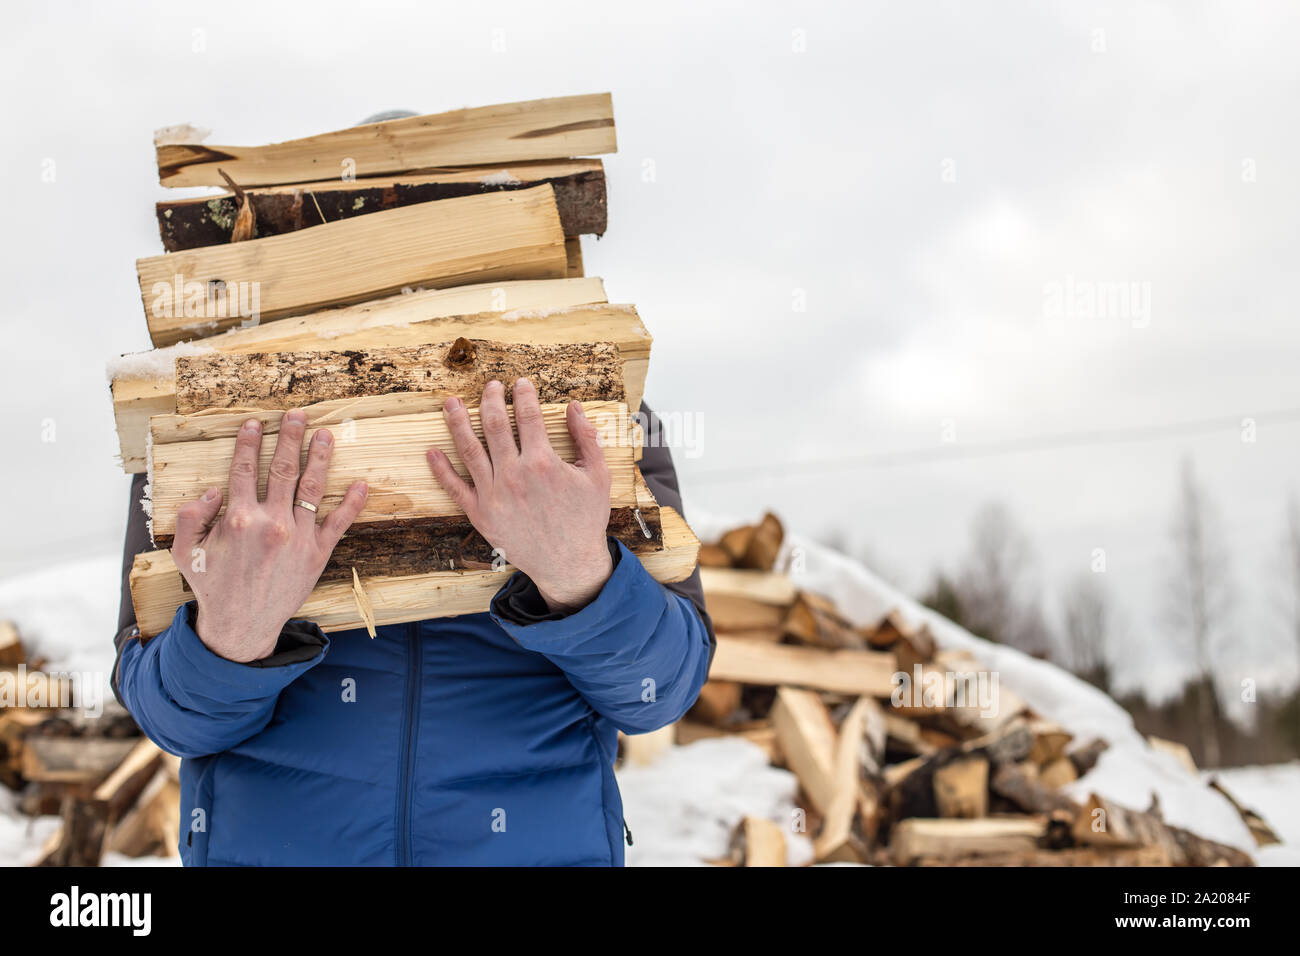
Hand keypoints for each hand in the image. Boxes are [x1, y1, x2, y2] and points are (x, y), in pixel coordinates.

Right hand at [169, 410, 368, 662]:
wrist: (241, 625)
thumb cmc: (212, 586)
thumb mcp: (184, 551)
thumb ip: (190, 516)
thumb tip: (214, 489)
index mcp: (238, 518)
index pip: (246, 469)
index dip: (251, 442)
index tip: (256, 423)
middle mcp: (272, 523)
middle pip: (283, 469)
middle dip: (291, 438)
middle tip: (299, 414)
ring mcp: (298, 537)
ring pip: (312, 488)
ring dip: (320, 458)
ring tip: (326, 436)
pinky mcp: (318, 554)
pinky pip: (338, 523)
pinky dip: (351, 504)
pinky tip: (361, 484)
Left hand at [426, 379, 613, 612]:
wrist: (568, 563)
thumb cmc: (586, 519)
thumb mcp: (598, 476)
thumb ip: (587, 438)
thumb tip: (573, 406)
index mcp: (542, 462)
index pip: (528, 416)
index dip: (523, 394)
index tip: (520, 383)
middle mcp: (513, 474)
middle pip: (495, 425)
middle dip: (490, 399)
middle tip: (490, 386)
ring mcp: (493, 494)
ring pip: (469, 449)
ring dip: (458, 422)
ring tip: (451, 403)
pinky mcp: (480, 514)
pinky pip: (454, 488)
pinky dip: (440, 469)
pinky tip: (431, 452)